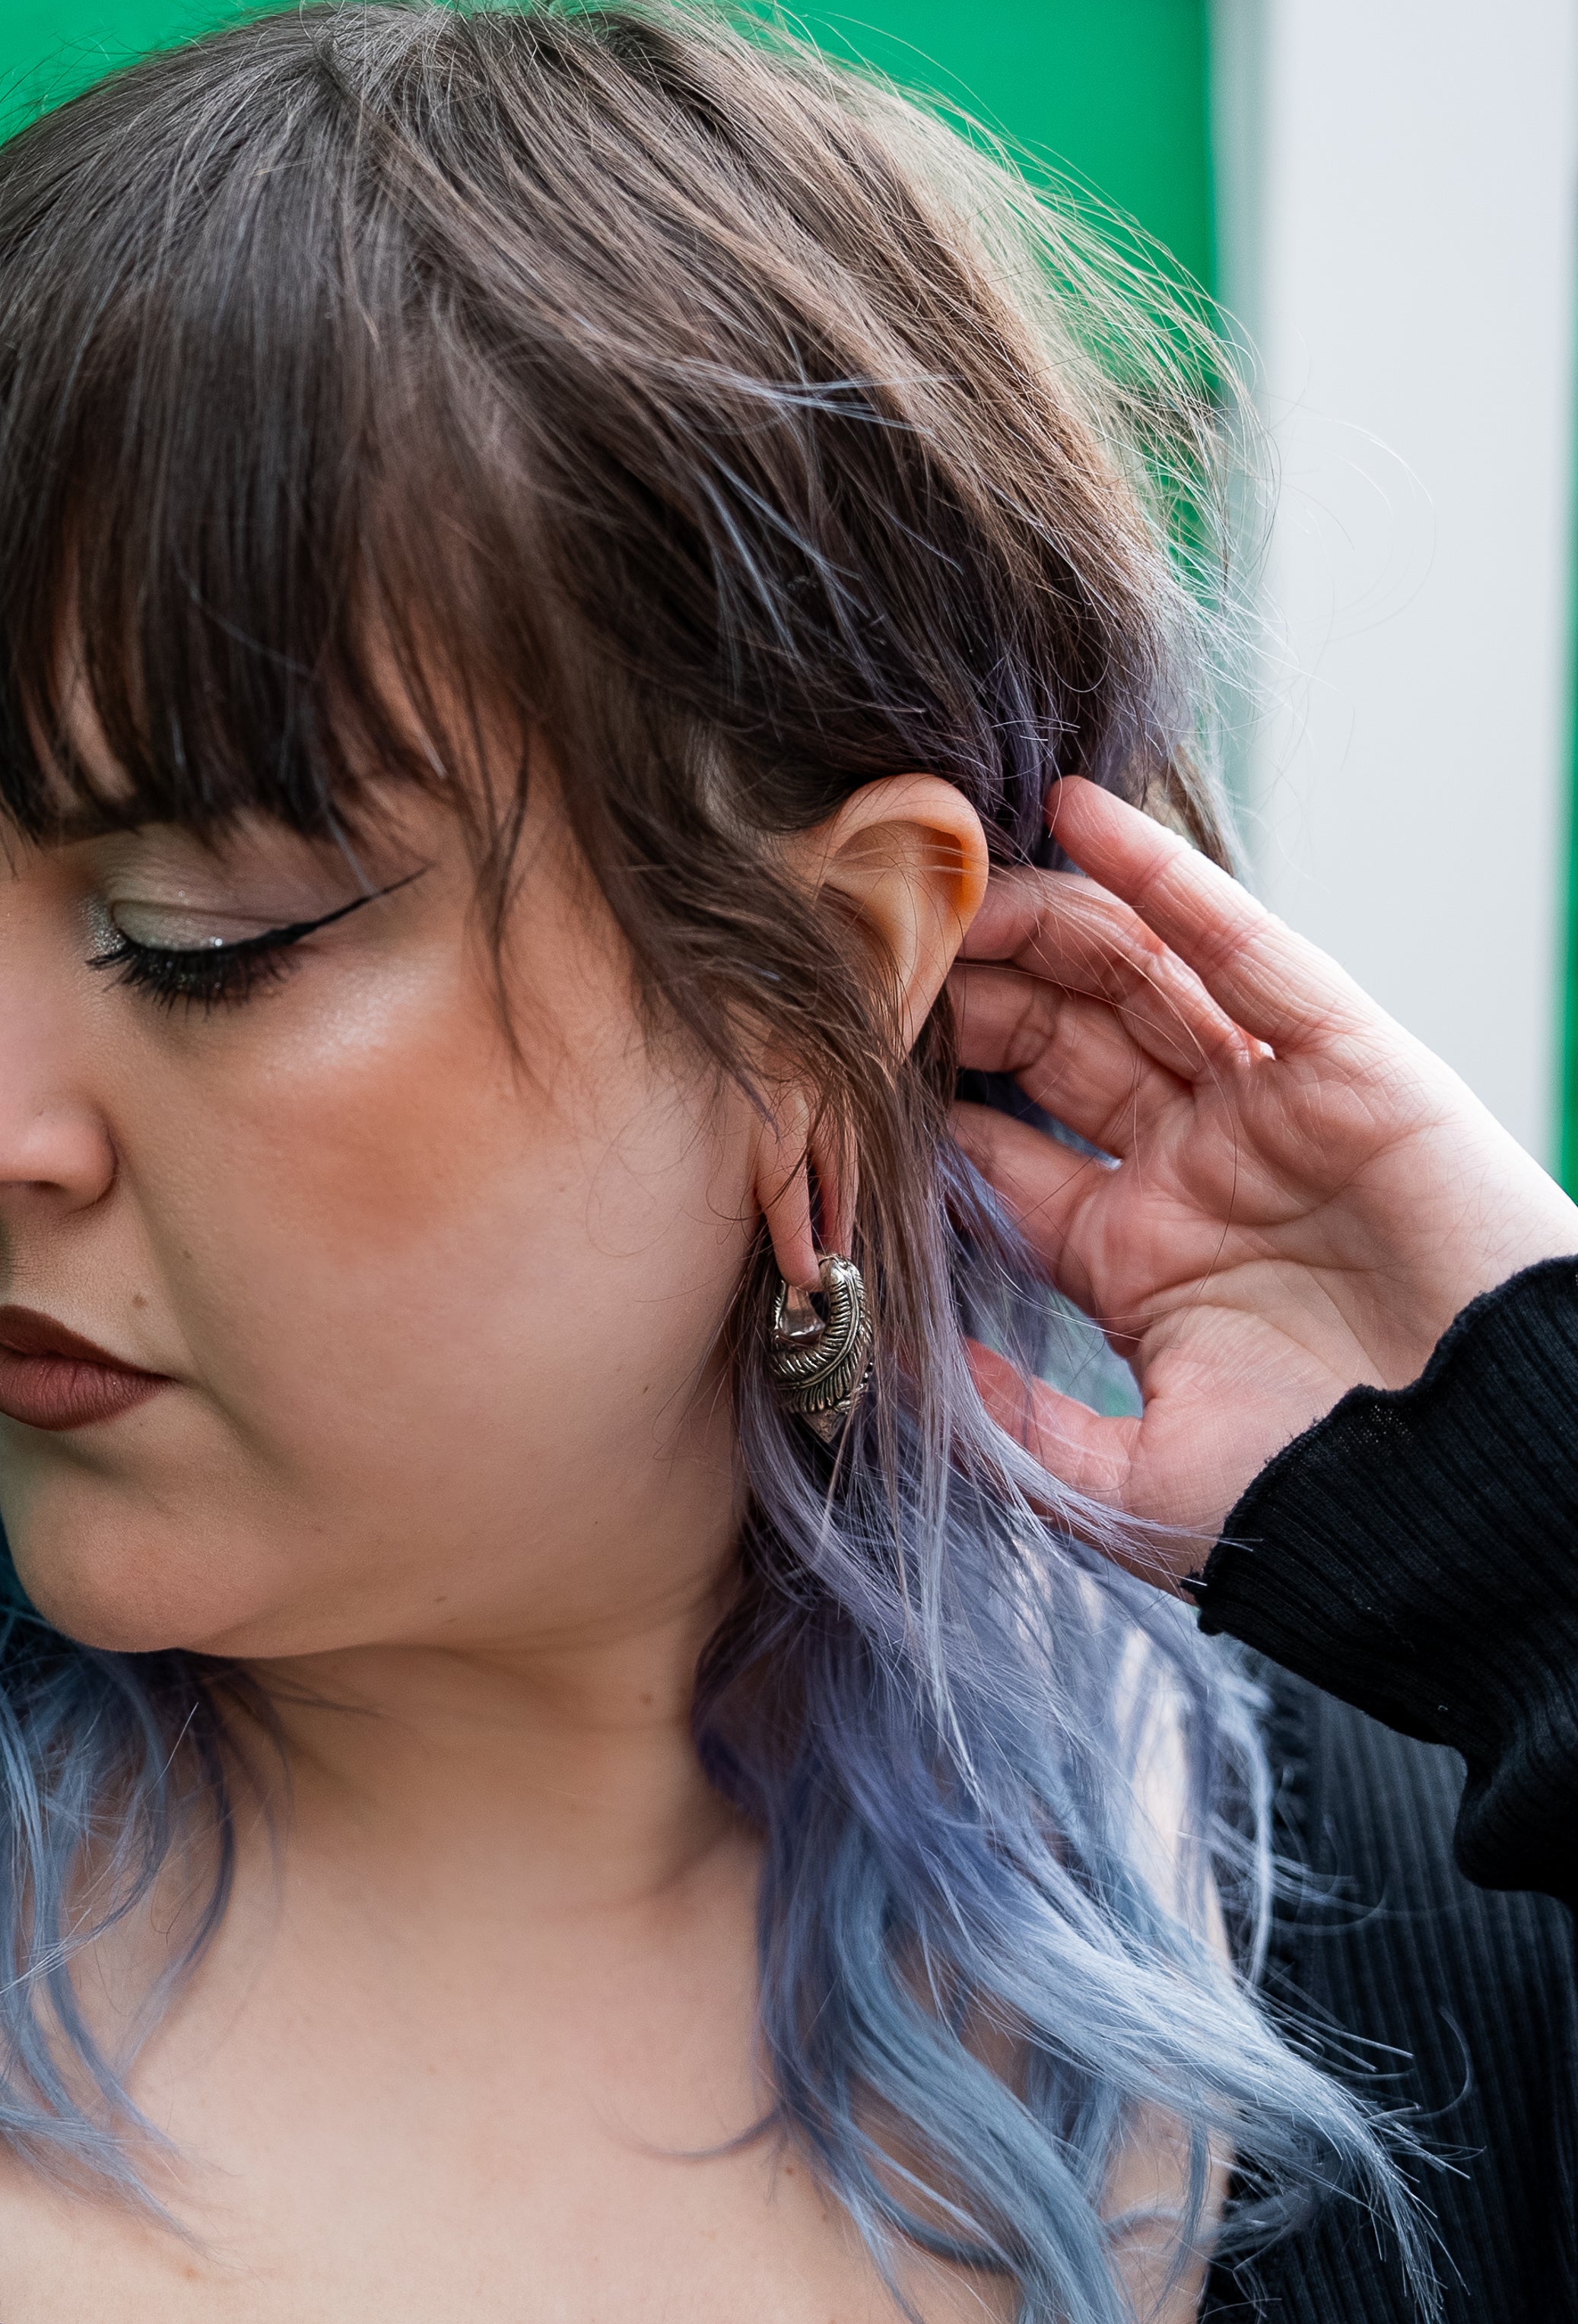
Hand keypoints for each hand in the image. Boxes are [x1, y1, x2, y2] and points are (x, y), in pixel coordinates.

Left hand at [949, 779, 1577, 1576]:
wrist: (1485, 1501)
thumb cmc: (1326, 1507)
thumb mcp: (1133, 1484)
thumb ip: (1019, 1428)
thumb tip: (914, 1366)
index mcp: (1132, 1256)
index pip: (1004, 1144)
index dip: (925, 1091)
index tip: (839, 1046)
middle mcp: (1192, 1169)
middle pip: (1057, 1043)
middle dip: (971, 989)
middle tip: (884, 945)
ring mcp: (1267, 1110)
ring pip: (1135, 980)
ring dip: (1043, 920)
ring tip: (952, 872)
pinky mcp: (1348, 1067)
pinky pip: (1246, 951)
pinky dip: (1167, 880)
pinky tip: (1082, 816)